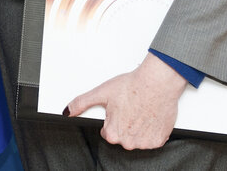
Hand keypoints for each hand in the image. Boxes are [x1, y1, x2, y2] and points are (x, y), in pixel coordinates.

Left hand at [65, 53, 186, 149]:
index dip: (111, 119)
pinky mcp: (159, 140)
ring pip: (136, 139)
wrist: (157, 82)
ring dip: (137, 128)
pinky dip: (150, 130)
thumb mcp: (102, 92)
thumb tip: (67, 111)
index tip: (118, 110)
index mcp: (112, 133)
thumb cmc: (132, 86)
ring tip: (139, 110)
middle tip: (129, 108)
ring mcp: (144, 142)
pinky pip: (151, 139)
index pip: (107, 132)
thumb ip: (81, 103)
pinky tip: (148, 116)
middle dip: (124, 124)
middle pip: (121, 136)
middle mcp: (128, 142)